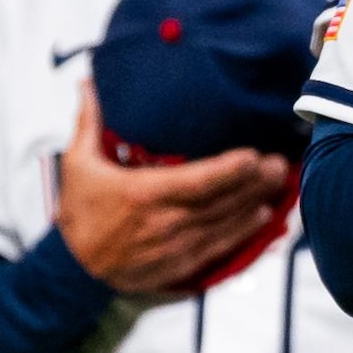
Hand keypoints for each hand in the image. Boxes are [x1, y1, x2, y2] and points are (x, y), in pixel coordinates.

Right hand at [54, 92, 293, 295]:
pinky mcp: (180, 265)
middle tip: (280, 164)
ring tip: (278, 185)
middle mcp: (164, 223)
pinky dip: (244, 234)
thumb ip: (88, 123)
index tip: (253, 155)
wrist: (72, 268)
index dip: (229, 170)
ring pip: (225, 225)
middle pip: (220, 202)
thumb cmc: (78, 211)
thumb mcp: (77, 165)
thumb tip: (87, 83)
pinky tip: (262, 218)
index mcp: (143, 194)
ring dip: (254, 205)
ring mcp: (175, 247)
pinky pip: (219, 249)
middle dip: (253, 184)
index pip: (198, 182)